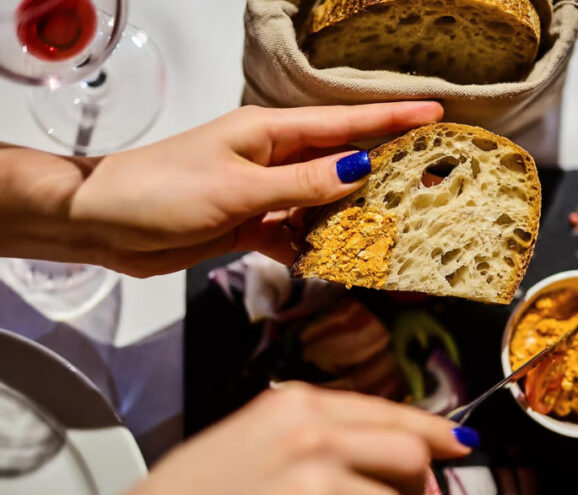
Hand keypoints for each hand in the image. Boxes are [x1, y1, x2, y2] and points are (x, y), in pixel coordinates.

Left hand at [0, 102, 442, 275]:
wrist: (104, 224)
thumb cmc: (162, 191)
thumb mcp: (238, 188)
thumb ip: (300, 185)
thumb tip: (359, 170)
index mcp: (269, 133)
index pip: (343, 124)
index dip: (392, 118)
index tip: (436, 114)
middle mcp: (272, 158)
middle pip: (340, 162)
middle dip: (384, 170)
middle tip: (431, 179)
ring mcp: (263, 192)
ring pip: (322, 202)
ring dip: (352, 216)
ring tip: (396, 229)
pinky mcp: (250, 224)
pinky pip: (295, 233)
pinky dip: (313, 246)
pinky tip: (336, 259)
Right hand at [79, 384, 472, 494]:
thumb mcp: (251, 438)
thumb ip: (323, 433)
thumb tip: (393, 444)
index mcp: (296, 406)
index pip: (392, 414)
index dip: (433, 432)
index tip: (460, 444)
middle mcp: (313, 438)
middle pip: (409, 459)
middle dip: (407, 488)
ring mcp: (316, 489)